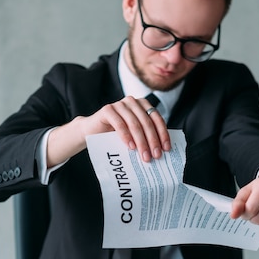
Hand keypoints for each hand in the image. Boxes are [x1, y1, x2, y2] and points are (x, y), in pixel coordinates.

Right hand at [48, 96, 168, 165]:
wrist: (92, 131)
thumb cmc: (115, 134)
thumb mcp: (134, 134)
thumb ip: (145, 135)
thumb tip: (161, 150)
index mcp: (142, 105)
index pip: (156, 118)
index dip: (162, 134)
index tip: (166, 148)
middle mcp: (132, 102)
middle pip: (146, 122)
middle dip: (152, 140)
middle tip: (155, 156)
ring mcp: (119, 104)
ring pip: (134, 124)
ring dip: (141, 141)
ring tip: (144, 156)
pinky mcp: (107, 109)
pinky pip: (119, 123)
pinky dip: (126, 136)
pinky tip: (130, 147)